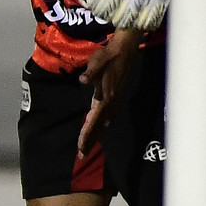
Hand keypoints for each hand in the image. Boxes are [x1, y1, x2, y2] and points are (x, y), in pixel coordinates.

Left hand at [77, 28, 141, 153]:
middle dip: (90, 140)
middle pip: (99, 126)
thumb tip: (84, 79)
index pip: (94, 119)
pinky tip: (100, 130)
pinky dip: (102, 126)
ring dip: (96, 135)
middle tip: (81, 155)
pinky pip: (108, 116)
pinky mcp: (115, 97)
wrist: (124, 49)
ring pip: (104, 123)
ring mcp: (114, 100)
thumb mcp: (97, 62)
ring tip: (87, 148)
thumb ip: (91, 72)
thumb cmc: (108, 55)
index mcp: (105, 96)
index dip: (87, 133)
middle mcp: (110, 101)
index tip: (80, 146)